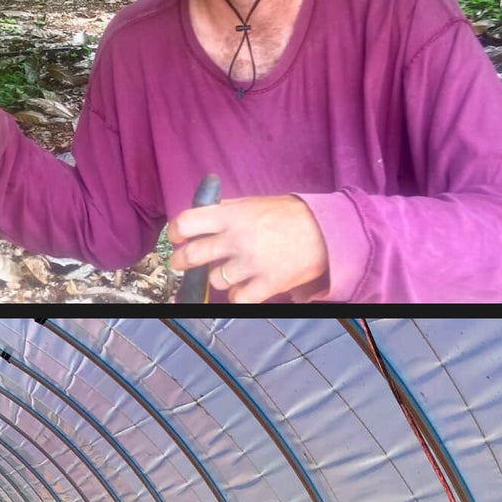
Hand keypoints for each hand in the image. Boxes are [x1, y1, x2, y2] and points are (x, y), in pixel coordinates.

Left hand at [167, 194, 329, 302]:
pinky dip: (237, 295)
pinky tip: (243, 287)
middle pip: (191, 256)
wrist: (327, 233)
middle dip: (181, 261)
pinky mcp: (266, 284)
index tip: (176, 238)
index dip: (174, 233)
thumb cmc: (291, 216)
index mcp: (231, 215)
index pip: (185, 223)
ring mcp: (250, 264)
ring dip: (219, 277)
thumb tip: (200, 214)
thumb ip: (226, 208)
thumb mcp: (255, 203)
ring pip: (214, 280)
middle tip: (182, 263)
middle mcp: (236, 239)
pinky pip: (237, 298)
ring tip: (232, 270)